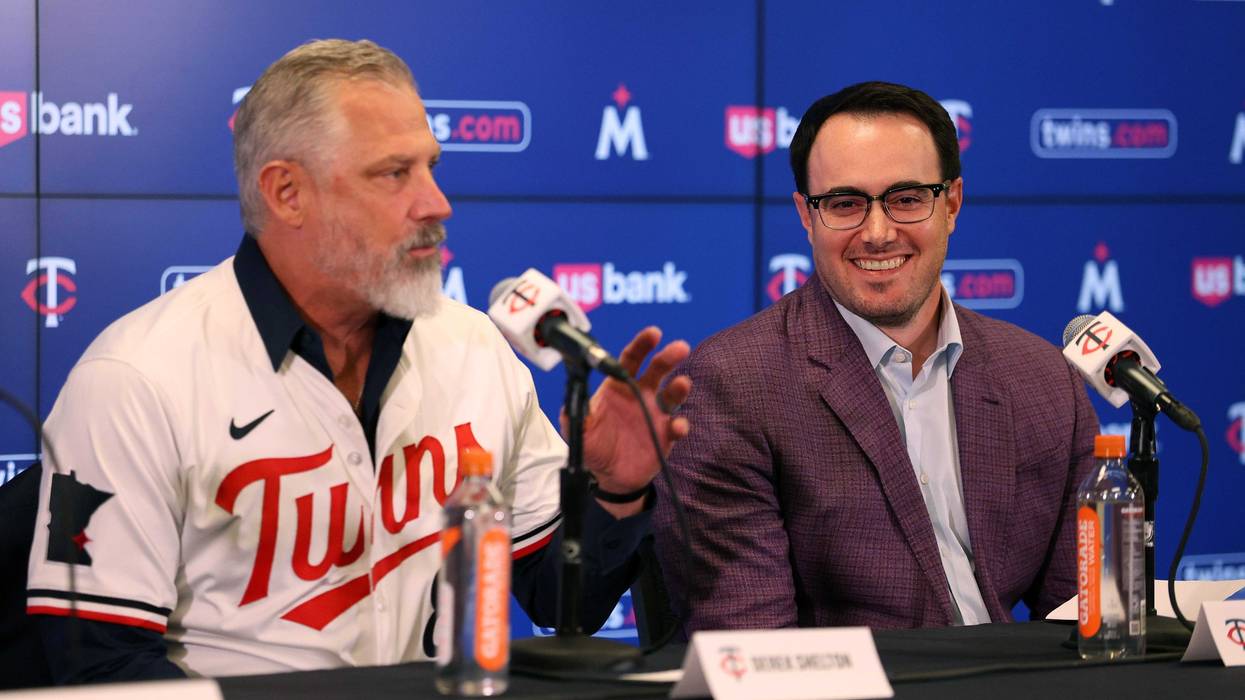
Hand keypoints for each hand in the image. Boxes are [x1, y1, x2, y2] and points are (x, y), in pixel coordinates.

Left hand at [568, 327, 691, 517]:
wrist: (609, 476)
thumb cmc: (594, 445)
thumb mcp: (579, 430)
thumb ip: (575, 413)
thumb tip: (573, 398)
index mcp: (619, 386)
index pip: (631, 359)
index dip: (642, 345)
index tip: (653, 334)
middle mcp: (641, 395)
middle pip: (658, 369)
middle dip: (669, 357)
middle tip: (679, 348)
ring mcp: (657, 413)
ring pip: (673, 394)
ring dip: (680, 387)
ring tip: (682, 384)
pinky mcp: (667, 435)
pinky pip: (678, 426)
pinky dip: (680, 425)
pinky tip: (677, 427)